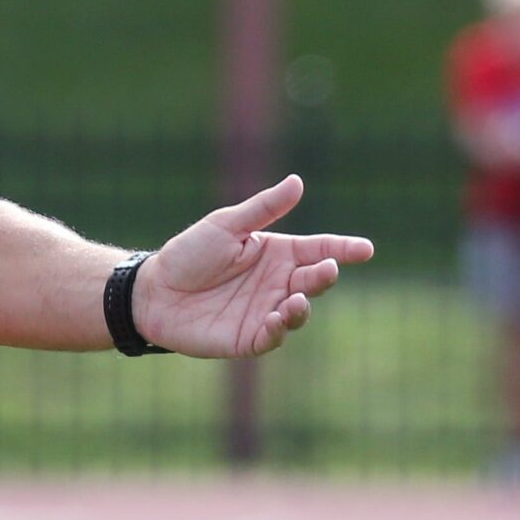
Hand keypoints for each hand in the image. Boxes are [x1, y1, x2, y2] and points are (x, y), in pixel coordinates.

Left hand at [137, 175, 373, 357]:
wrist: (153, 291)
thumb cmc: (188, 254)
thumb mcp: (225, 225)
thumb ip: (263, 209)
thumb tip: (297, 182)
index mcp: (278, 253)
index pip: (320, 249)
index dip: (344, 249)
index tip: (366, 249)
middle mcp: (278, 283)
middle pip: (314, 280)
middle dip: (324, 276)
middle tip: (326, 269)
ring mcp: (267, 311)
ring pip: (299, 311)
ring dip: (302, 306)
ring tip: (296, 298)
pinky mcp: (250, 337)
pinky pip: (273, 337)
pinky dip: (279, 329)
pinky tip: (275, 318)